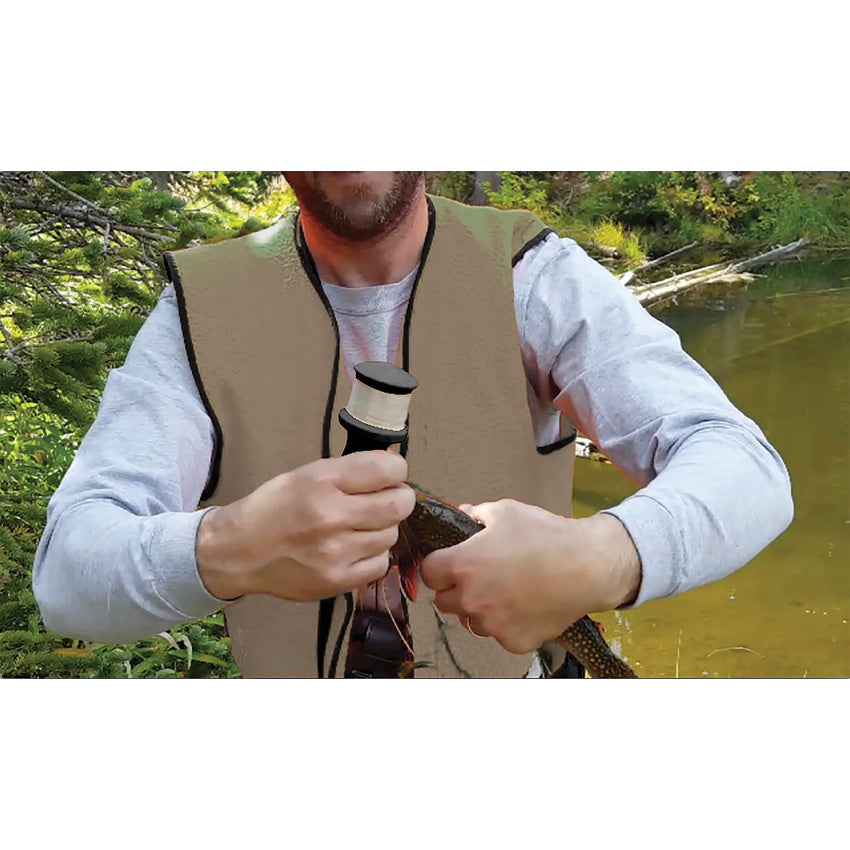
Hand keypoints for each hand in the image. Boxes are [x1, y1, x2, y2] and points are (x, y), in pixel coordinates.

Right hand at [196, 451, 414, 601]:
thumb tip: (392, 468)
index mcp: (321, 481)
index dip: (396, 469)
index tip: (392, 474)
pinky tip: (354, 548)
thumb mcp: (306, 474)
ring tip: (359, 526)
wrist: (239, 551)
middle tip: (387, 499)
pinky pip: (380, 563)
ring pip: (391, 535)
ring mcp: (335, 552)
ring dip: (382, 528)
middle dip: (399, 498)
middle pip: (398, 505)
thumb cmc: (274, 509)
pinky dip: (373, 555)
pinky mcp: (337, 580)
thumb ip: (350, 471)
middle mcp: (330, 516)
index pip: (386, 469)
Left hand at [418, 499, 641, 653]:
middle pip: (444, 601)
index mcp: (463, 565)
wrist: (588, 566)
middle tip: (479, 577)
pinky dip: (507, 624)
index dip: (439, 565)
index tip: (450, 563)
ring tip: (506, 590)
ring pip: (470, 621)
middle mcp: (472, 598)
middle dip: (456, 589)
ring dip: (480, 609)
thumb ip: (477, 513)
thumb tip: (463, 514)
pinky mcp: (513, 641)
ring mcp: (492, 624)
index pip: (429, 572)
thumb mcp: (507, 511)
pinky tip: (524, 605)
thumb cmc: (548, 537)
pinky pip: (499, 635)